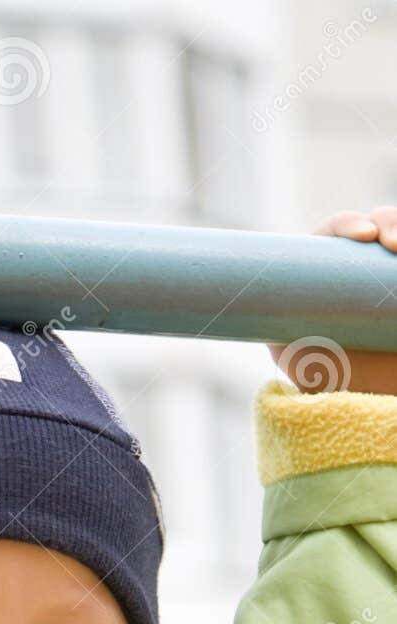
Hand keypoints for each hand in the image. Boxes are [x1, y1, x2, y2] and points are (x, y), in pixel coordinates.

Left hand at [268, 208, 396, 395]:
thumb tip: (243, 310)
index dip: (346, 224)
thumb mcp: (291, 353)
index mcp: (323, 272)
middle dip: (384, 221)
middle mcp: (358, 266)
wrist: (360, 401)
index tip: (361, 235)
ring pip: (395, 236)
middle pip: (373, 225)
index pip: (332, 233)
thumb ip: (273, 330)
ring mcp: (385, 275)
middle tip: (389, 242)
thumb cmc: (322, 377)